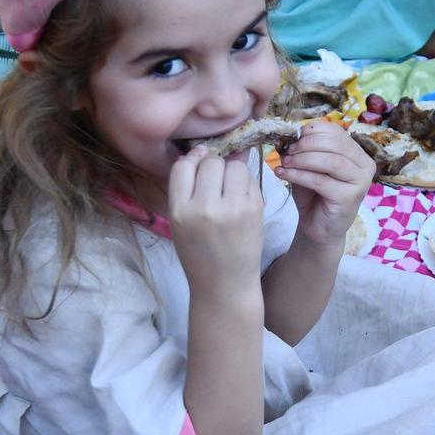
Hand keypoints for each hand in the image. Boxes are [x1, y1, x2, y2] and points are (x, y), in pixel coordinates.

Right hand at [168, 144, 265, 299]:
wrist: (225, 284)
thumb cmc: (198, 253)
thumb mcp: (179, 223)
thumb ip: (187, 190)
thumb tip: (204, 150)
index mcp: (180, 212)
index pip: (183, 166)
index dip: (192, 161)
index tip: (198, 165)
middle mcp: (205, 208)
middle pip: (211, 162)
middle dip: (214, 167)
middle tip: (216, 185)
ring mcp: (233, 208)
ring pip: (234, 166)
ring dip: (232, 173)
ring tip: (230, 191)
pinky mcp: (255, 210)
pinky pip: (250, 180)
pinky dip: (246, 185)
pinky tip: (242, 201)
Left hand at [273, 121, 373, 246]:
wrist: (318, 228)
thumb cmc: (314, 196)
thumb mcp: (308, 167)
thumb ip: (304, 151)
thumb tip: (288, 136)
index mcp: (357, 153)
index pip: (336, 131)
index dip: (311, 131)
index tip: (291, 139)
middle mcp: (365, 165)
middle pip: (335, 143)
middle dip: (306, 145)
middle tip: (286, 152)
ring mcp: (361, 182)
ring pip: (330, 161)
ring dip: (302, 159)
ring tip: (284, 163)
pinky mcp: (350, 197)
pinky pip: (321, 180)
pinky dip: (299, 175)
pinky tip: (283, 174)